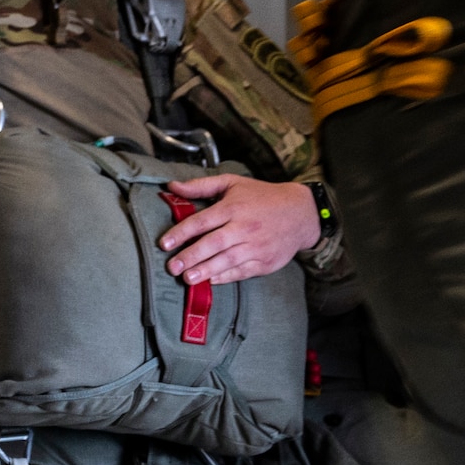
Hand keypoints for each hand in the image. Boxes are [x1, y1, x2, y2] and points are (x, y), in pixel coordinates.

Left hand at [160, 174, 321, 284]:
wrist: (300, 213)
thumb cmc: (262, 197)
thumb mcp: (233, 183)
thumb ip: (201, 186)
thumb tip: (172, 186)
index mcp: (234, 206)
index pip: (203, 221)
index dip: (182, 232)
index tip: (164, 243)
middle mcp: (244, 227)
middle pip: (213, 243)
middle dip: (190, 256)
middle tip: (172, 266)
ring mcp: (255, 246)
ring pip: (226, 260)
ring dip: (205, 271)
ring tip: (187, 278)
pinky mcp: (264, 262)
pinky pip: (241, 272)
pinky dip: (225, 277)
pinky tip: (210, 281)